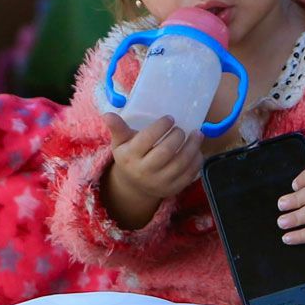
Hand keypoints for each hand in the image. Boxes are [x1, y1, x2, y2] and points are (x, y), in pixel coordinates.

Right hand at [101, 113, 203, 228]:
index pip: (147, 139)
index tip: (170, 118)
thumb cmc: (129, 156)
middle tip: (181, 129)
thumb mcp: (120, 142)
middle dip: (178, 137)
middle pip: (166, 152)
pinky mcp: (172, 189)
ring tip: (197, 134)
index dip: (161, 127)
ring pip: (181, 164)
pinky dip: (196, 161)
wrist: (134, 185)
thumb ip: (117, 128)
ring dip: (193, 147)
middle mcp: (144, 172)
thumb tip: (107, 114)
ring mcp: (159, 183)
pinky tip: (197, 150)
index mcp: (130, 157)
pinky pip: (189, 175)